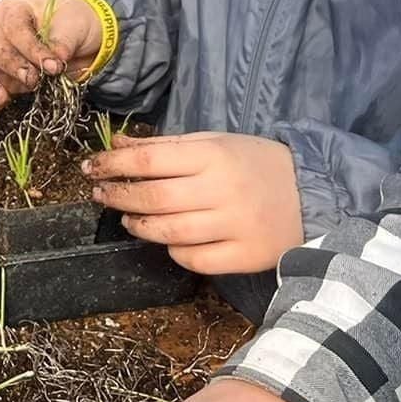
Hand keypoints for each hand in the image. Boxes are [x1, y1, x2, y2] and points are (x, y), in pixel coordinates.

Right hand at [0, 0, 104, 103]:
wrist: (78, 38)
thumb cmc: (73, 22)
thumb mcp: (75, 25)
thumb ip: (64, 41)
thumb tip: (56, 59)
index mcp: (13, 10)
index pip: (14, 29)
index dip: (31, 49)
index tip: (53, 66)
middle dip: (12, 68)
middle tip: (33, 81)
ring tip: (2, 99)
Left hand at [83, 132, 304, 276]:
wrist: (310, 195)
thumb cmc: (253, 163)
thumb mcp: (212, 142)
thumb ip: (164, 145)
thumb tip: (117, 145)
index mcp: (213, 155)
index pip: (148, 160)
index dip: (112, 166)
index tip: (90, 169)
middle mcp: (222, 190)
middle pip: (153, 197)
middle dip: (118, 197)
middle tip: (100, 195)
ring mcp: (234, 226)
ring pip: (169, 232)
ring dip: (139, 226)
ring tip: (128, 219)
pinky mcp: (244, 256)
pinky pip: (194, 259)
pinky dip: (174, 251)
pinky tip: (168, 239)